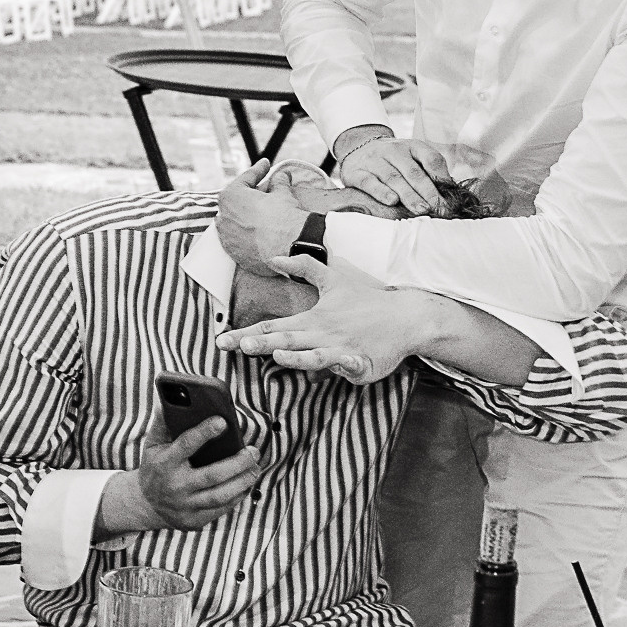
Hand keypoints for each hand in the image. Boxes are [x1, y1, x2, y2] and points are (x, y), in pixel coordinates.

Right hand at [103, 409, 261, 533]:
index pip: (185, 446)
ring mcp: (185, 506)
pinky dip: (237, 496)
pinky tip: (247, 483)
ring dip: (243, 481)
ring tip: (256, 467)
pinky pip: (222, 509)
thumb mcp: (153, 444)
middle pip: (212, 475)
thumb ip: (164, 422)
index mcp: (164, 463)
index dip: (204, 432)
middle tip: (253, 450)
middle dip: (238, 462)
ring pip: (221, 495)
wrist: (146, 504)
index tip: (223, 421)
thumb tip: (175, 397)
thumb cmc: (155, 466)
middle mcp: (175, 486)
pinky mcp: (194, 521)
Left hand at [214, 160, 306, 275]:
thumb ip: (278, 181)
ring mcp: (227, 239)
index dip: (258, 170)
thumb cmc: (284, 217)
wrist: (291, 248)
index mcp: (230, 196)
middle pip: (235, 201)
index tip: (266, 165)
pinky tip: (258, 232)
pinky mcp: (235, 255)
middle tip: (263, 190)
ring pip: (234, 222)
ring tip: (259, 213)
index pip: (245, 179)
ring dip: (244, 216)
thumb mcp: (282, 193)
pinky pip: (239, 240)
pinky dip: (246, 234)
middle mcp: (222, 218)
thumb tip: (281, 175)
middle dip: (248, 195)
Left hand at [217, 254, 437, 382]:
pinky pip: (349, 366)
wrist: (405, 316)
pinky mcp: (362, 363)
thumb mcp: (333, 279)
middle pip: (287, 340)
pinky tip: (334, 368)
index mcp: (312, 318)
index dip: (245, 333)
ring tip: (276, 355)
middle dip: (261, 342)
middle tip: (239, 344)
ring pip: (315, 355)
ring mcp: (342, 349)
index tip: (221, 340)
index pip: (272, 326)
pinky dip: (341, 366)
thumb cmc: (366, 301)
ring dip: (296, 356)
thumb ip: (303, 268)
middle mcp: (322, 334)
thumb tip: (274, 258)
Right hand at [335, 135, 455, 215]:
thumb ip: (428, 173)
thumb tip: (448, 195)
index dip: (442, 177)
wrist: (357, 149)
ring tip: (421, 210)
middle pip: (414, 172)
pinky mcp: (356, 172)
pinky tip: (391, 201)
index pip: (431, 158)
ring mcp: (374, 160)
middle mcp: (393, 150)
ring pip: (393, 178)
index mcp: (412, 146)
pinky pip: (369, 182)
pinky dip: (381, 192)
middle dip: (428, 192)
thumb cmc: (392, 161)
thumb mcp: (411, 158)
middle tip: (438, 208)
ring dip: (409, 195)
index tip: (450, 195)